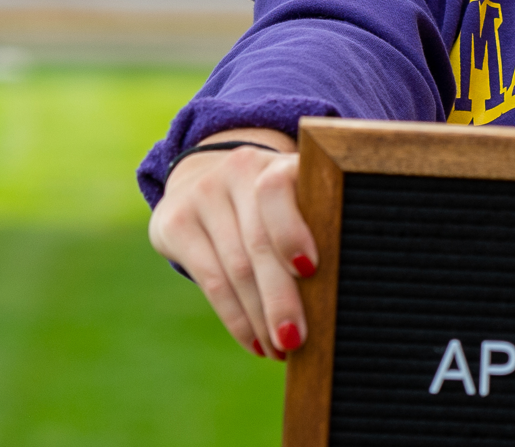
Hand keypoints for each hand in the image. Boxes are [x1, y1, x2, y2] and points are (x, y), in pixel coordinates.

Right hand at [148, 127, 319, 359]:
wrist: (207, 179)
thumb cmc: (274, 209)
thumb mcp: (296, 202)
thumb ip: (318, 230)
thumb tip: (341, 303)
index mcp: (278, 163)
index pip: (277, 190)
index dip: (292, 230)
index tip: (310, 270)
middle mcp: (238, 170)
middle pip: (259, 243)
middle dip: (281, 298)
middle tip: (298, 340)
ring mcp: (202, 194)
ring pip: (235, 269)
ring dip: (260, 318)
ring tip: (279, 350)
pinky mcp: (173, 222)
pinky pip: (210, 280)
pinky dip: (236, 318)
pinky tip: (254, 342)